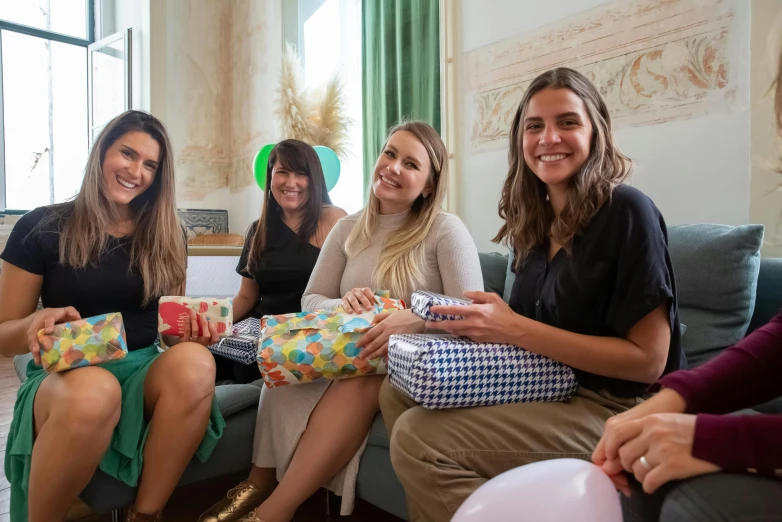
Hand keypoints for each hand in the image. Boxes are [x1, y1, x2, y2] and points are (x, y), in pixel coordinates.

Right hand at [28, 306, 81, 364]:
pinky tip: (38, 361)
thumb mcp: (66, 312)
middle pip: (34, 330)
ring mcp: (35, 330)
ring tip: (37, 359)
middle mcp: (40, 323)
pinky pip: (32, 345)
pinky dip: (35, 354)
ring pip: (32, 339)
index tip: (48, 330)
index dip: (48, 324)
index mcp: (50, 316)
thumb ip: (72, 313)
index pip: (48, 318)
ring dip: (34, 349)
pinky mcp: (34, 337)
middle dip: (34, 340)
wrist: (44, 316)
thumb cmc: (59, 315)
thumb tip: (78, 318)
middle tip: (36, 350)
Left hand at [178, 309, 218, 346]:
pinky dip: (187, 322)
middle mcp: (202, 343)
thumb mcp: (204, 338)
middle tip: (202, 315)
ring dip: (194, 320)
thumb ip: (208, 330)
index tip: (211, 323)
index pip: (215, 338)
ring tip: (193, 312)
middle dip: (204, 324)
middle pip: (206, 335)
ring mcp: (193, 342)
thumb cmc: (197, 340)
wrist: (183, 351)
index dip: (214, 331)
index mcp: (208, 342)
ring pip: (195, 331)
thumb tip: (210, 317)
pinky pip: (187, 331)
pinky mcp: (185, 340)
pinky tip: (187, 316)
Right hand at [341, 287, 374, 313]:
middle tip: (369, 308)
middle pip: (360, 295)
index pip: (366, 290)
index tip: (374, 303)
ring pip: (353, 299)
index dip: (370, 296)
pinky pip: (345, 304)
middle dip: (365, 302)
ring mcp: (348, 295)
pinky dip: (347, 308)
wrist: (348, 304)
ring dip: (356, 305)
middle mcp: (355, 291)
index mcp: (362, 290)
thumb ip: (372, 302)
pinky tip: (350, 312)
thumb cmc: (360, 304)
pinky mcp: (343, 301)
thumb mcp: (366, 301)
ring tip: (360, 312)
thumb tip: (381, 305)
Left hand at [356, 310, 424, 359]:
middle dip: (366, 351)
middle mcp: (388, 332)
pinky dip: (387, 357)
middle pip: (374, 344)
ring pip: (382, 349)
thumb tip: (369, 325)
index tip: (357, 345)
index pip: (370, 334)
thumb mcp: (390, 313)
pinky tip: (383, 361)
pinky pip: (392, 352)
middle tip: (360, 356)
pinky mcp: (401, 344)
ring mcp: (395, 339)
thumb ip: (378, 318)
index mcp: (384, 324)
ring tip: (368, 358)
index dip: (362, 341)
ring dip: (374, 355)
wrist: (419, 318)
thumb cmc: (404, 315)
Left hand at [428, 291, 521, 343]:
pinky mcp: (478, 340)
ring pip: (456, 332)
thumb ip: (478, 295)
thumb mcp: (493, 298)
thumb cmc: (504, 312)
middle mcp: (474, 323)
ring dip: (446, 329)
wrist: (514, 330)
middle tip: (427, 324)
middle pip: (451, 325)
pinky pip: (464, 336)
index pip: (455, 310)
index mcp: (477, 311)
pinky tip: (453, 331)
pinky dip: (458, 333)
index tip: (432, 310)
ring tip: (438, 326)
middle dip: (437, 325)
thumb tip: (465, 294)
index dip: (442, 310)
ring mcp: (475, 333)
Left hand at [602, 413, 719, 494]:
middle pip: (623, 453)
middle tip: (634, 467)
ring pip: (635, 469)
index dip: (610, 447)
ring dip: (639, 475)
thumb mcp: (666, 420)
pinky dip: (648, 486)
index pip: (617, 432)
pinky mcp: (672, 466)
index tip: (612, 456)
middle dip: (626, 464)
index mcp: (649, 421)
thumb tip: (623, 445)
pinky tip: (653, 485)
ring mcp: (662, 450)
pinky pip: (649, 481)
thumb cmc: (692, 430)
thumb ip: (645, 430)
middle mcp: (653, 434)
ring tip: (647, 475)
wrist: (720, 438)